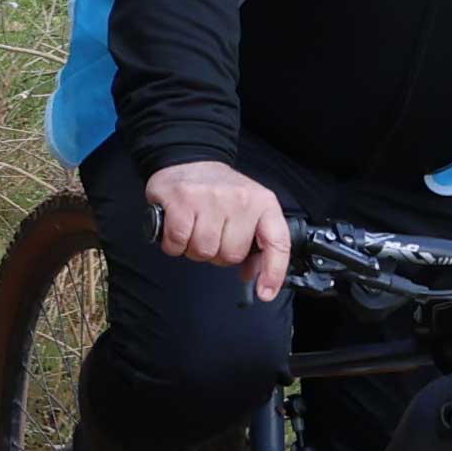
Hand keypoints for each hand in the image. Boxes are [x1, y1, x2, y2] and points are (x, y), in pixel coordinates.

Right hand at [146, 158, 291, 306]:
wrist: (188, 158)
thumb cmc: (218, 191)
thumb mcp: (247, 209)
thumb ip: (254, 242)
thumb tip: (253, 275)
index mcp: (263, 203)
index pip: (277, 243)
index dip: (273, 272)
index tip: (265, 292)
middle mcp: (241, 199)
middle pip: (231, 255)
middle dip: (218, 254)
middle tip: (211, 235)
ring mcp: (210, 199)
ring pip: (204, 251)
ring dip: (194, 249)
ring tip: (193, 230)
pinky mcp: (181, 201)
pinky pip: (178, 243)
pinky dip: (174, 244)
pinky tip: (176, 230)